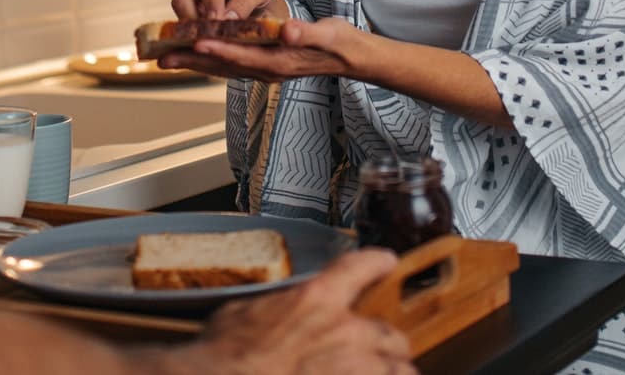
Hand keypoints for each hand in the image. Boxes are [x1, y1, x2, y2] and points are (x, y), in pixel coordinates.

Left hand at [158, 17, 372, 81]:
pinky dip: (209, 59)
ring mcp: (264, 70)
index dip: (219, 48)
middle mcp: (267, 70)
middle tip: (161, 57)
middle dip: (192, 60)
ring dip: (194, 62)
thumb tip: (288, 32)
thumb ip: (308, 34)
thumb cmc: (340, 42)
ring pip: (222, 67)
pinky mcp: (263, 66)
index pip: (243, 55)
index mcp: (280, 61)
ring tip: (166, 58)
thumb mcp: (329, 34)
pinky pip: (229, 65)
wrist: (350, 57)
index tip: (195, 41)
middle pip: (223, 65)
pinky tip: (194, 55)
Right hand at [190, 248, 413, 374]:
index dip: (377, 264)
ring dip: (391, 372)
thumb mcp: (242, 314)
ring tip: (383, 374)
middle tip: (373, 352)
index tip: (387, 262)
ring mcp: (356, 367)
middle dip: (384, 345)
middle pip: (390, 332)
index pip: (360, 267)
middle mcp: (345, 330)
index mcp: (315, 298)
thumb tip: (272, 310)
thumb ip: (273, 308)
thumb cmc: (223, 356)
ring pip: (401, 369)